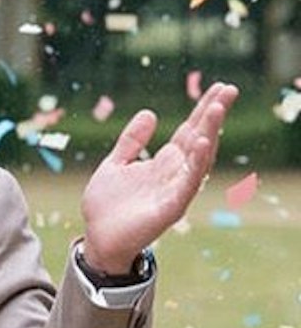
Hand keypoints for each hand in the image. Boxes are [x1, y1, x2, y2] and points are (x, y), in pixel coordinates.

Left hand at [81, 81, 238, 273]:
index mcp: (164, 163)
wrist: (97, 240)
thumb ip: (131, 141)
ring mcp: (175, 190)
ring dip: (209, 132)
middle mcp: (175, 174)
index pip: (189, 131)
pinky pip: (188, 183)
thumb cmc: (106, 206)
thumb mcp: (115, 165)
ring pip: (198, 158)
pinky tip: (203, 144)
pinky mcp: (171, 208)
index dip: (202, 110)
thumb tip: (149, 112)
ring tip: (217, 108)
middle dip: (214, 114)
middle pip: (200, 138)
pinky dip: (196, 164)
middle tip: (230, 89)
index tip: (220, 86)